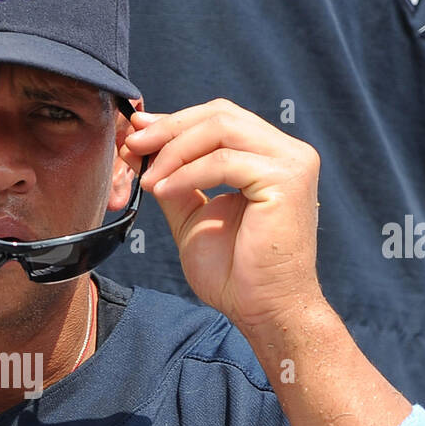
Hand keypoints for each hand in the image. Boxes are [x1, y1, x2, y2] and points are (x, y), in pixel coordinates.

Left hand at [120, 100, 323, 335]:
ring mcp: (291, 163)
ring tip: (146, 178)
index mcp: (269, 157)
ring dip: (173, 151)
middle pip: (219, 115)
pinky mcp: (286, 180)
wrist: (263, 310)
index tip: (136, 131)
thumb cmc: (235, 274)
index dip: (174, 122)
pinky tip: (163, 191)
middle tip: (133, 145)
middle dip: (169, 128)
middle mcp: (287, 153)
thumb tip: (143, 151)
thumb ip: (176, 181)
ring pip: (220, 129)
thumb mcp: (193, 217)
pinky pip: (224, 161)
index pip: (218, 119)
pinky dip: (187, 173)